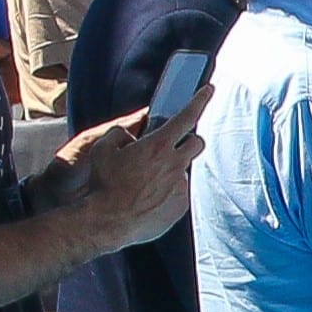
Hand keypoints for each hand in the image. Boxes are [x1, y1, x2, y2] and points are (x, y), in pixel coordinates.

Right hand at [47, 108, 200, 242]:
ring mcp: (180, 187)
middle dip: (187, 140)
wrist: (107, 222)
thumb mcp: (102, 149)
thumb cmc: (102, 184)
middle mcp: (174, 165)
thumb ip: (120, 134)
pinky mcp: (180, 207)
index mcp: (158, 146)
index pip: (186, 116)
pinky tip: (147, 199)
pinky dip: (167, 193)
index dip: (199, 100)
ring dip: (170, 171)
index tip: (209, 90)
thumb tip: (130, 136)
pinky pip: (178, 193)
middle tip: (171, 147)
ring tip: (145, 183)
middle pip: (196, 143)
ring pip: (182, 171)